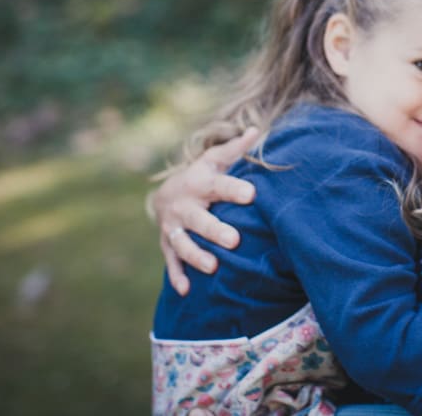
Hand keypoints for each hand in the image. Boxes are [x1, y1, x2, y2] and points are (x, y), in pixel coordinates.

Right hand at [151, 127, 259, 294]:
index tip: (252, 194)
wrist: (165, 195)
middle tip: (234, 240)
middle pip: (199, 220)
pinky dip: (177, 276)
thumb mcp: (215, 160)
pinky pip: (171, 262)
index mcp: (199, 184)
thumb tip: (256, 131)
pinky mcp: (168, 245)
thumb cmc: (201, 177)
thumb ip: (236, 149)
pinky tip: (186, 291)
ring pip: (183, 244)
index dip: (234, 189)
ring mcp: (174, 228)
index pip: (218, 186)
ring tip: (213, 267)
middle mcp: (184, 207)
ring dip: (196, 256)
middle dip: (215, 230)